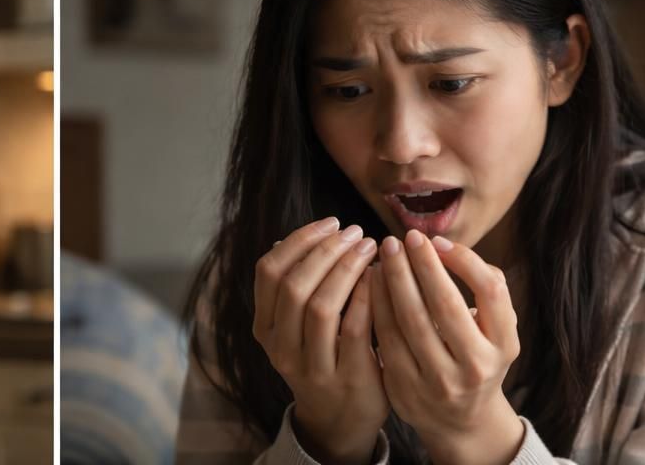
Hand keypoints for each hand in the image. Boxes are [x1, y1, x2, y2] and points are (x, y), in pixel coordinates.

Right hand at [251, 219, 385, 464]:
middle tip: (355, 232)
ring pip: (321, 308)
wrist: (341, 422)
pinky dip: (366, 297)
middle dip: (326, 251)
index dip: (299, 241)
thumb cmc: (322, 358)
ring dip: (347, 269)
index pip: (269, 272)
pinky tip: (380, 277)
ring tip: (369, 248)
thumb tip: (288, 241)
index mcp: (264, 328)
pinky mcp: (347, 379)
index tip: (330, 223)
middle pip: (294, 286)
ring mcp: (312, 368)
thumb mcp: (293, 328)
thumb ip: (292, 290)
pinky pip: (354, 330)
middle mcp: (280, 349)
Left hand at [370, 232, 524, 464]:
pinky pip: (386, 338)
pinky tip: (372, 281)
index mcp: (503, 344)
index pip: (490, 291)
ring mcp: (440, 381)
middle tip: (403, 237)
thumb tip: (441, 245)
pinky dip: (377, 304)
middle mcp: (475, 365)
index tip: (436, 240)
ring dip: (394, 280)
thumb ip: (484, 287)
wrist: (461, 420)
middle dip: (421, 265)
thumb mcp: (496, 330)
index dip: (464, 259)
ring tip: (385, 252)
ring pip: (410, 320)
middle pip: (444, 305)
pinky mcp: (406, 389)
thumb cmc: (476, 356)